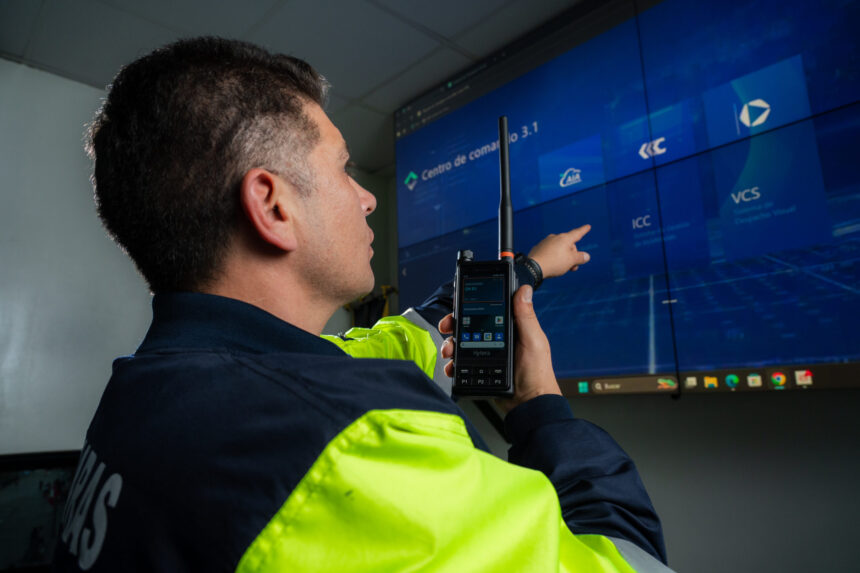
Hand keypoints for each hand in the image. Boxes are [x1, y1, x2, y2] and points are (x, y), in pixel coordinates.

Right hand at [438, 285, 560, 413]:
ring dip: (450, 345)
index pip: (486, 310)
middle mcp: (495, 339)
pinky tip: (452, 367)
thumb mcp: (533, 341)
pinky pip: (460, 364)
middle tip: (447, 328)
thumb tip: (524, 290)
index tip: (459, 304)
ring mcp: (486, 354)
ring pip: (461, 344)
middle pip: (468, 326)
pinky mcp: (479, 369)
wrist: (528, 404)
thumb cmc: (537, 373)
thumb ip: (526, 316)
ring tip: (449, 351)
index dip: (471, 306)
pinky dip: (452, 364)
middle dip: (454, 325)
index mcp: (509, 328)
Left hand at [527, 224, 591, 278]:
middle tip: (573, 267)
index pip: (577, 233)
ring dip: (564, 257)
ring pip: (559, 248)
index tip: (587, 226)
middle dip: (573, 255)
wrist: (533, 267)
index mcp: (565, 238)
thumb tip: (586, 256)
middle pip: (569, 245)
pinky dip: (554, 257)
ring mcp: (546, 242)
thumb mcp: (571, 261)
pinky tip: (552, 265)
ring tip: (562, 268)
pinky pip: (550, 251)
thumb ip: (580, 258)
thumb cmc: (554, 263)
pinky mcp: (539, 248)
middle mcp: (555, 237)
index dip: (583, 230)